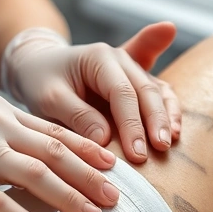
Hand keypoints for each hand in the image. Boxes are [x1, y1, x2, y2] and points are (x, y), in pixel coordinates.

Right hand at [0, 78, 119, 211]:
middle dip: (89, 176)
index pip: (54, 130)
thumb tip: (32, 155)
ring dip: (69, 197)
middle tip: (114, 198)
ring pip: (36, 175)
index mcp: (0, 110)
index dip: (87, 149)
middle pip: (55, 152)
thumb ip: (1, 129)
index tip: (112, 166)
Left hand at [1, 23, 181, 162]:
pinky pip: (159, 95)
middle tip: (160, 149)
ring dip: (168, 115)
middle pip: (146, 89)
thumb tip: (104, 139)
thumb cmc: (41, 81)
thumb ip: (76, 115)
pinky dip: (169, 111)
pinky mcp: (135, 85)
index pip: (122, 92)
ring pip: (158, 91)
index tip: (136, 153)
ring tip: (170, 141)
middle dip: (156, 120)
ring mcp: (131, 71)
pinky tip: (174, 133)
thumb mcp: (49, 97)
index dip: (131, 124)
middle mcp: (121, 60)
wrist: (39, 68)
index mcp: (99, 58)